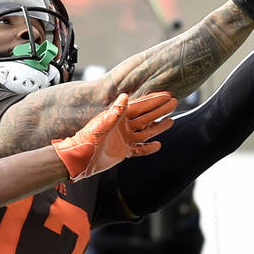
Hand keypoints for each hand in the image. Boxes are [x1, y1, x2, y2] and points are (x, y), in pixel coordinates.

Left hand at [52, 92, 175, 180]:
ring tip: (170, 121)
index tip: (165, 94)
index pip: (140, 107)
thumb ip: (115, 111)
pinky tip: (158, 145)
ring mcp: (124, 139)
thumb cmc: (87, 139)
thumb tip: (125, 95)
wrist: (80, 158)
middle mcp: (123, 126)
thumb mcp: (101, 124)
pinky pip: (139, 149)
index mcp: (118, 117)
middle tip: (173, 102)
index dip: (153, 101)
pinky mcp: (123, 151)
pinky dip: (148, 148)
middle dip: (159, 110)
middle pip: (146, 117)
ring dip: (158, 127)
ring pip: (146, 132)